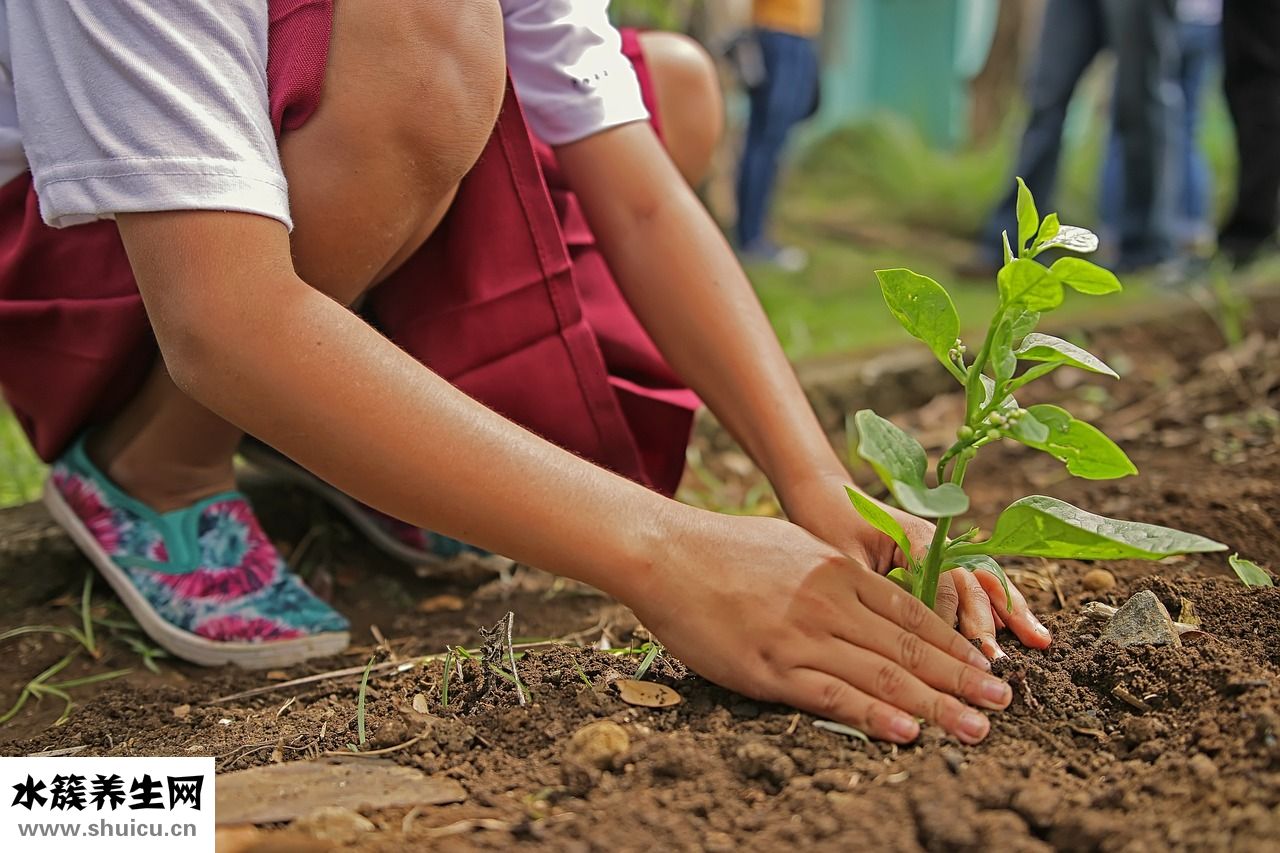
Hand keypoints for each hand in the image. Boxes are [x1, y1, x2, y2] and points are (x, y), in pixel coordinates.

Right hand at [627, 510, 1013, 743]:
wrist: (666, 553)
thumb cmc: (725, 549)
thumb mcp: (794, 546)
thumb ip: (834, 574)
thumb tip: (867, 594)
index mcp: (839, 571)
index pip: (912, 615)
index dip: (955, 644)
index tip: (986, 667)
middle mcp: (831, 603)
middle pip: (910, 648)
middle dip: (962, 679)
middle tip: (1002, 703)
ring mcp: (802, 636)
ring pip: (882, 676)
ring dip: (936, 705)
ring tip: (975, 728)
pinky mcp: (770, 667)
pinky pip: (832, 696)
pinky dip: (874, 716)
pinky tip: (908, 732)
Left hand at [778, 473, 1051, 659]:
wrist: (823, 494)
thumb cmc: (826, 524)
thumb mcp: (843, 559)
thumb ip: (872, 590)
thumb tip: (893, 634)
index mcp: (915, 538)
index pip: (942, 585)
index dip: (949, 622)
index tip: (954, 657)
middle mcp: (937, 542)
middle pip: (970, 584)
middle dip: (986, 624)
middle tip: (996, 663)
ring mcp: (943, 549)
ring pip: (983, 582)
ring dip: (1010, 612)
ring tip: (1039, 641)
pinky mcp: (940, 559)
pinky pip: (976, 582)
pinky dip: (1001, 604)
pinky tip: (1025, 628)